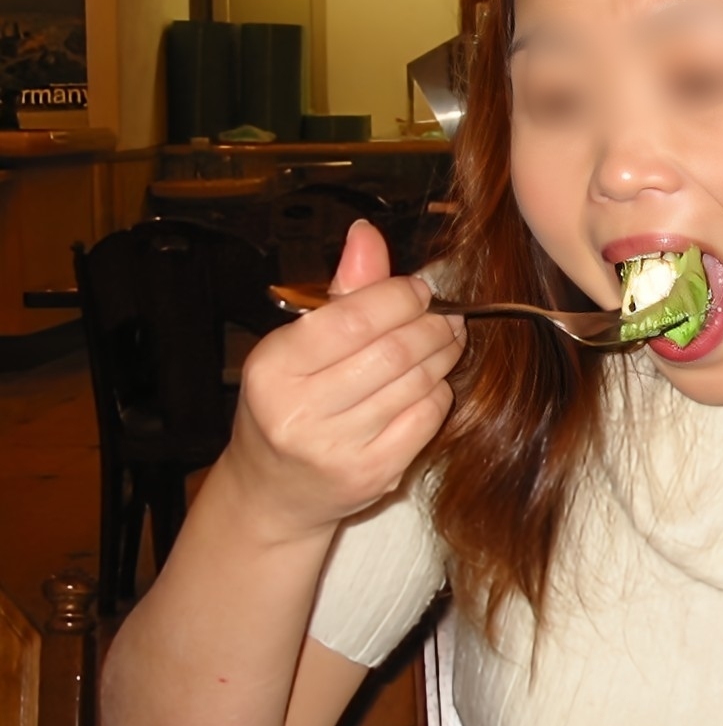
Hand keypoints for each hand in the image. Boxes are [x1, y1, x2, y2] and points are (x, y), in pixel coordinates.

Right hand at [224, 219, 465, 538]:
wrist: (274, 490)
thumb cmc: (287, 404)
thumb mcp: (295, 346)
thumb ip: (340, 293)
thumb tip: (366, 234)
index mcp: (272, 367)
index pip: (352, 319)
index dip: (398, 297)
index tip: (418, 290)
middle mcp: (298, 411)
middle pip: (393, 351)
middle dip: (431, 324)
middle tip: (444, 314)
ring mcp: (337, 448)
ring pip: (416, 383)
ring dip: (443, 354)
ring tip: (447, 339)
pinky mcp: (372, 474)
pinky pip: (426, 419)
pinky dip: (439, 393)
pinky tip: (433, 381)